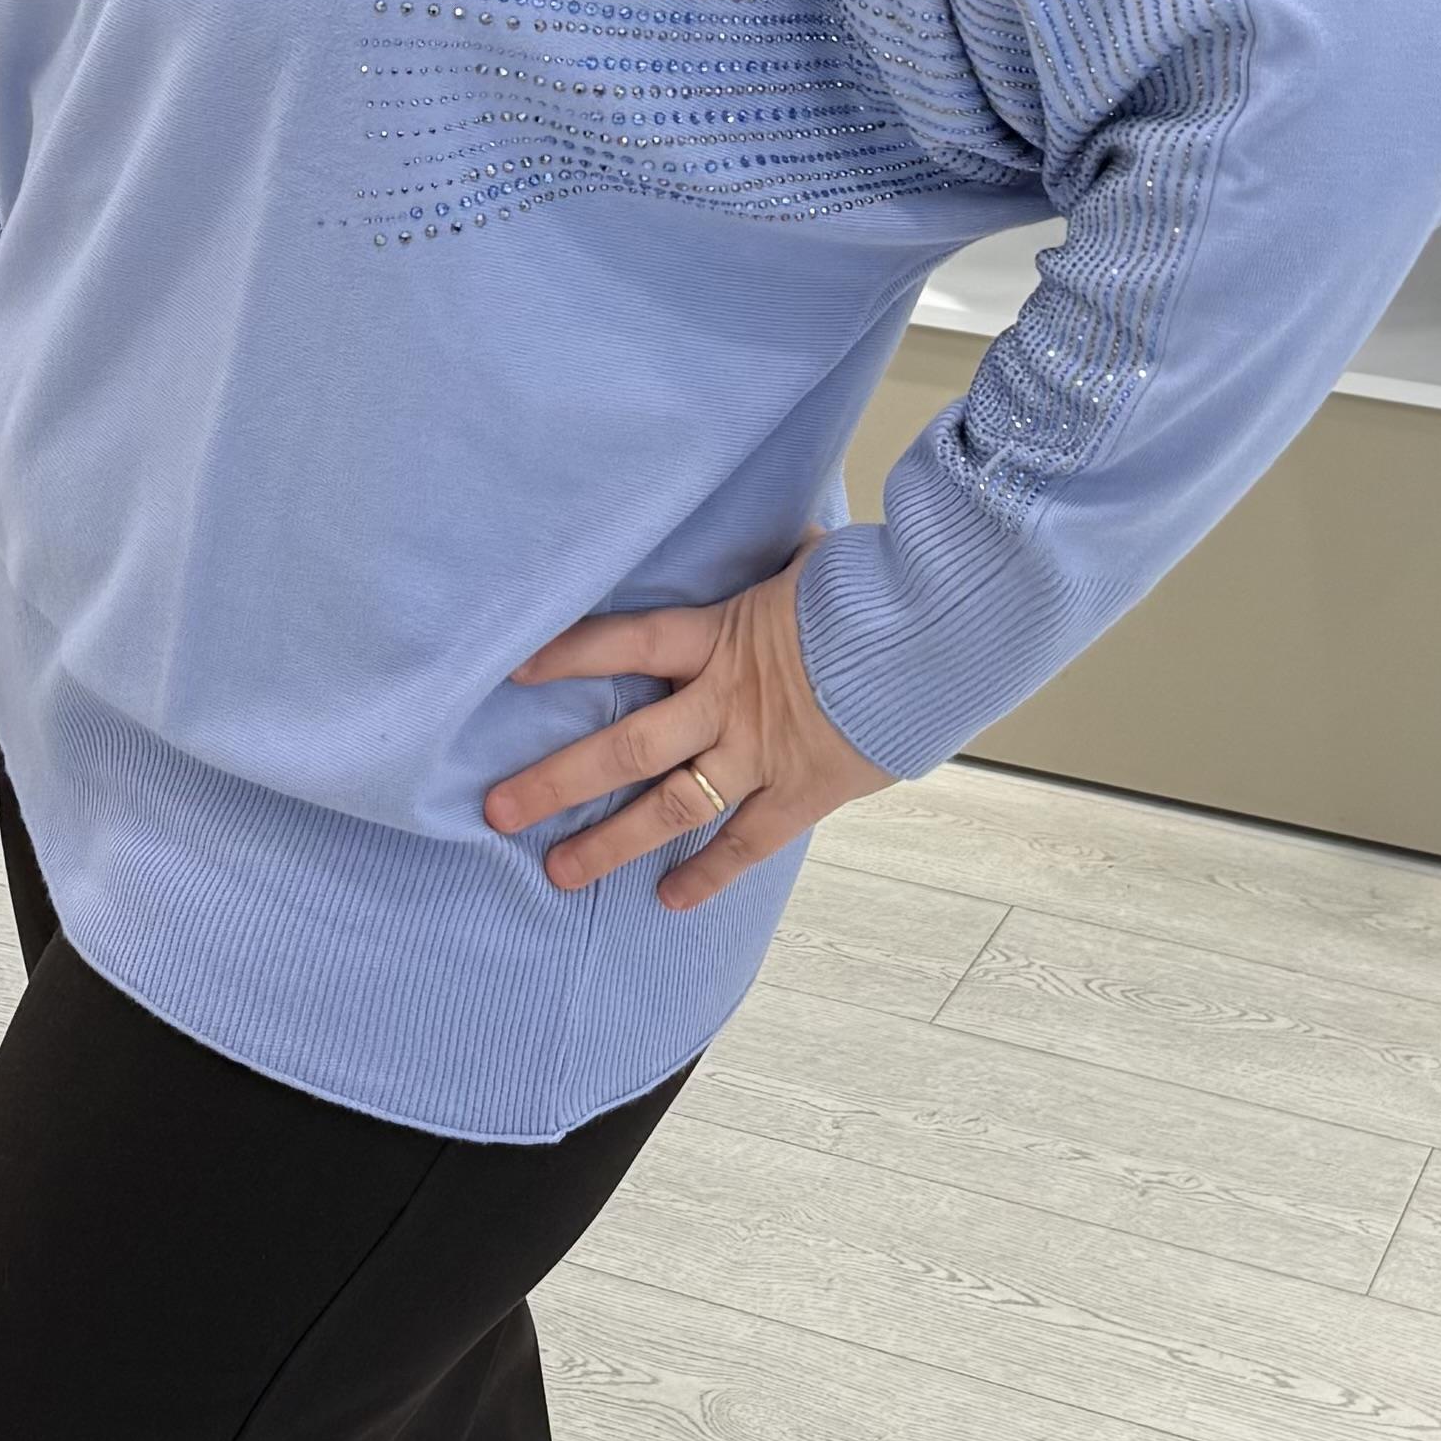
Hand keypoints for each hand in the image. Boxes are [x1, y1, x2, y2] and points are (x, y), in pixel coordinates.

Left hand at [483, 551, 892, 907]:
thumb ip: (782, 563)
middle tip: (498, 812)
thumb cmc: (878, 589)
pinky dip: (709, 876)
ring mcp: (761, 753)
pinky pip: (745, 844)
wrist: (942, 635)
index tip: (510, 670)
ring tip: (559, 875)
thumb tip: (789, 538)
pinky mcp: (802, 792)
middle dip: (557, 782)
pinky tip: (669, 902)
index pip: (625, 643)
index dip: (567, 655)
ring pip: (671, 807)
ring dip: (611, 844)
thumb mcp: (815, 562)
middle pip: (625, 747)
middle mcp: (727, 702)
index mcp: (722, 636)